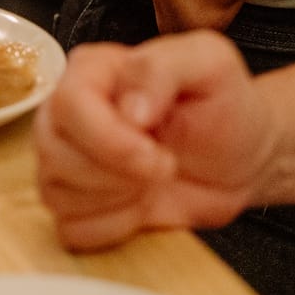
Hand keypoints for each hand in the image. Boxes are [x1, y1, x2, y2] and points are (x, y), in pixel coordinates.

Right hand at [35, 32, 270, 250]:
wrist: (240, 156)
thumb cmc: (223, 105)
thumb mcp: (210, 64)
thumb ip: (162, 70)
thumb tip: (128, 109)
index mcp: (93, 70)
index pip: (69, 103)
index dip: (109, 139)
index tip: (157, 156)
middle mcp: (68, 113)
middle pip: (53, 151)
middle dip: (116, 174)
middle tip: (165, 167)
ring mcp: (66, 161)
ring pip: (56, 193)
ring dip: (116, 200)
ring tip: (154, 181)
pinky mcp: (76, 204)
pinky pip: (71, 230)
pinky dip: (113, 227)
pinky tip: (141, 206)